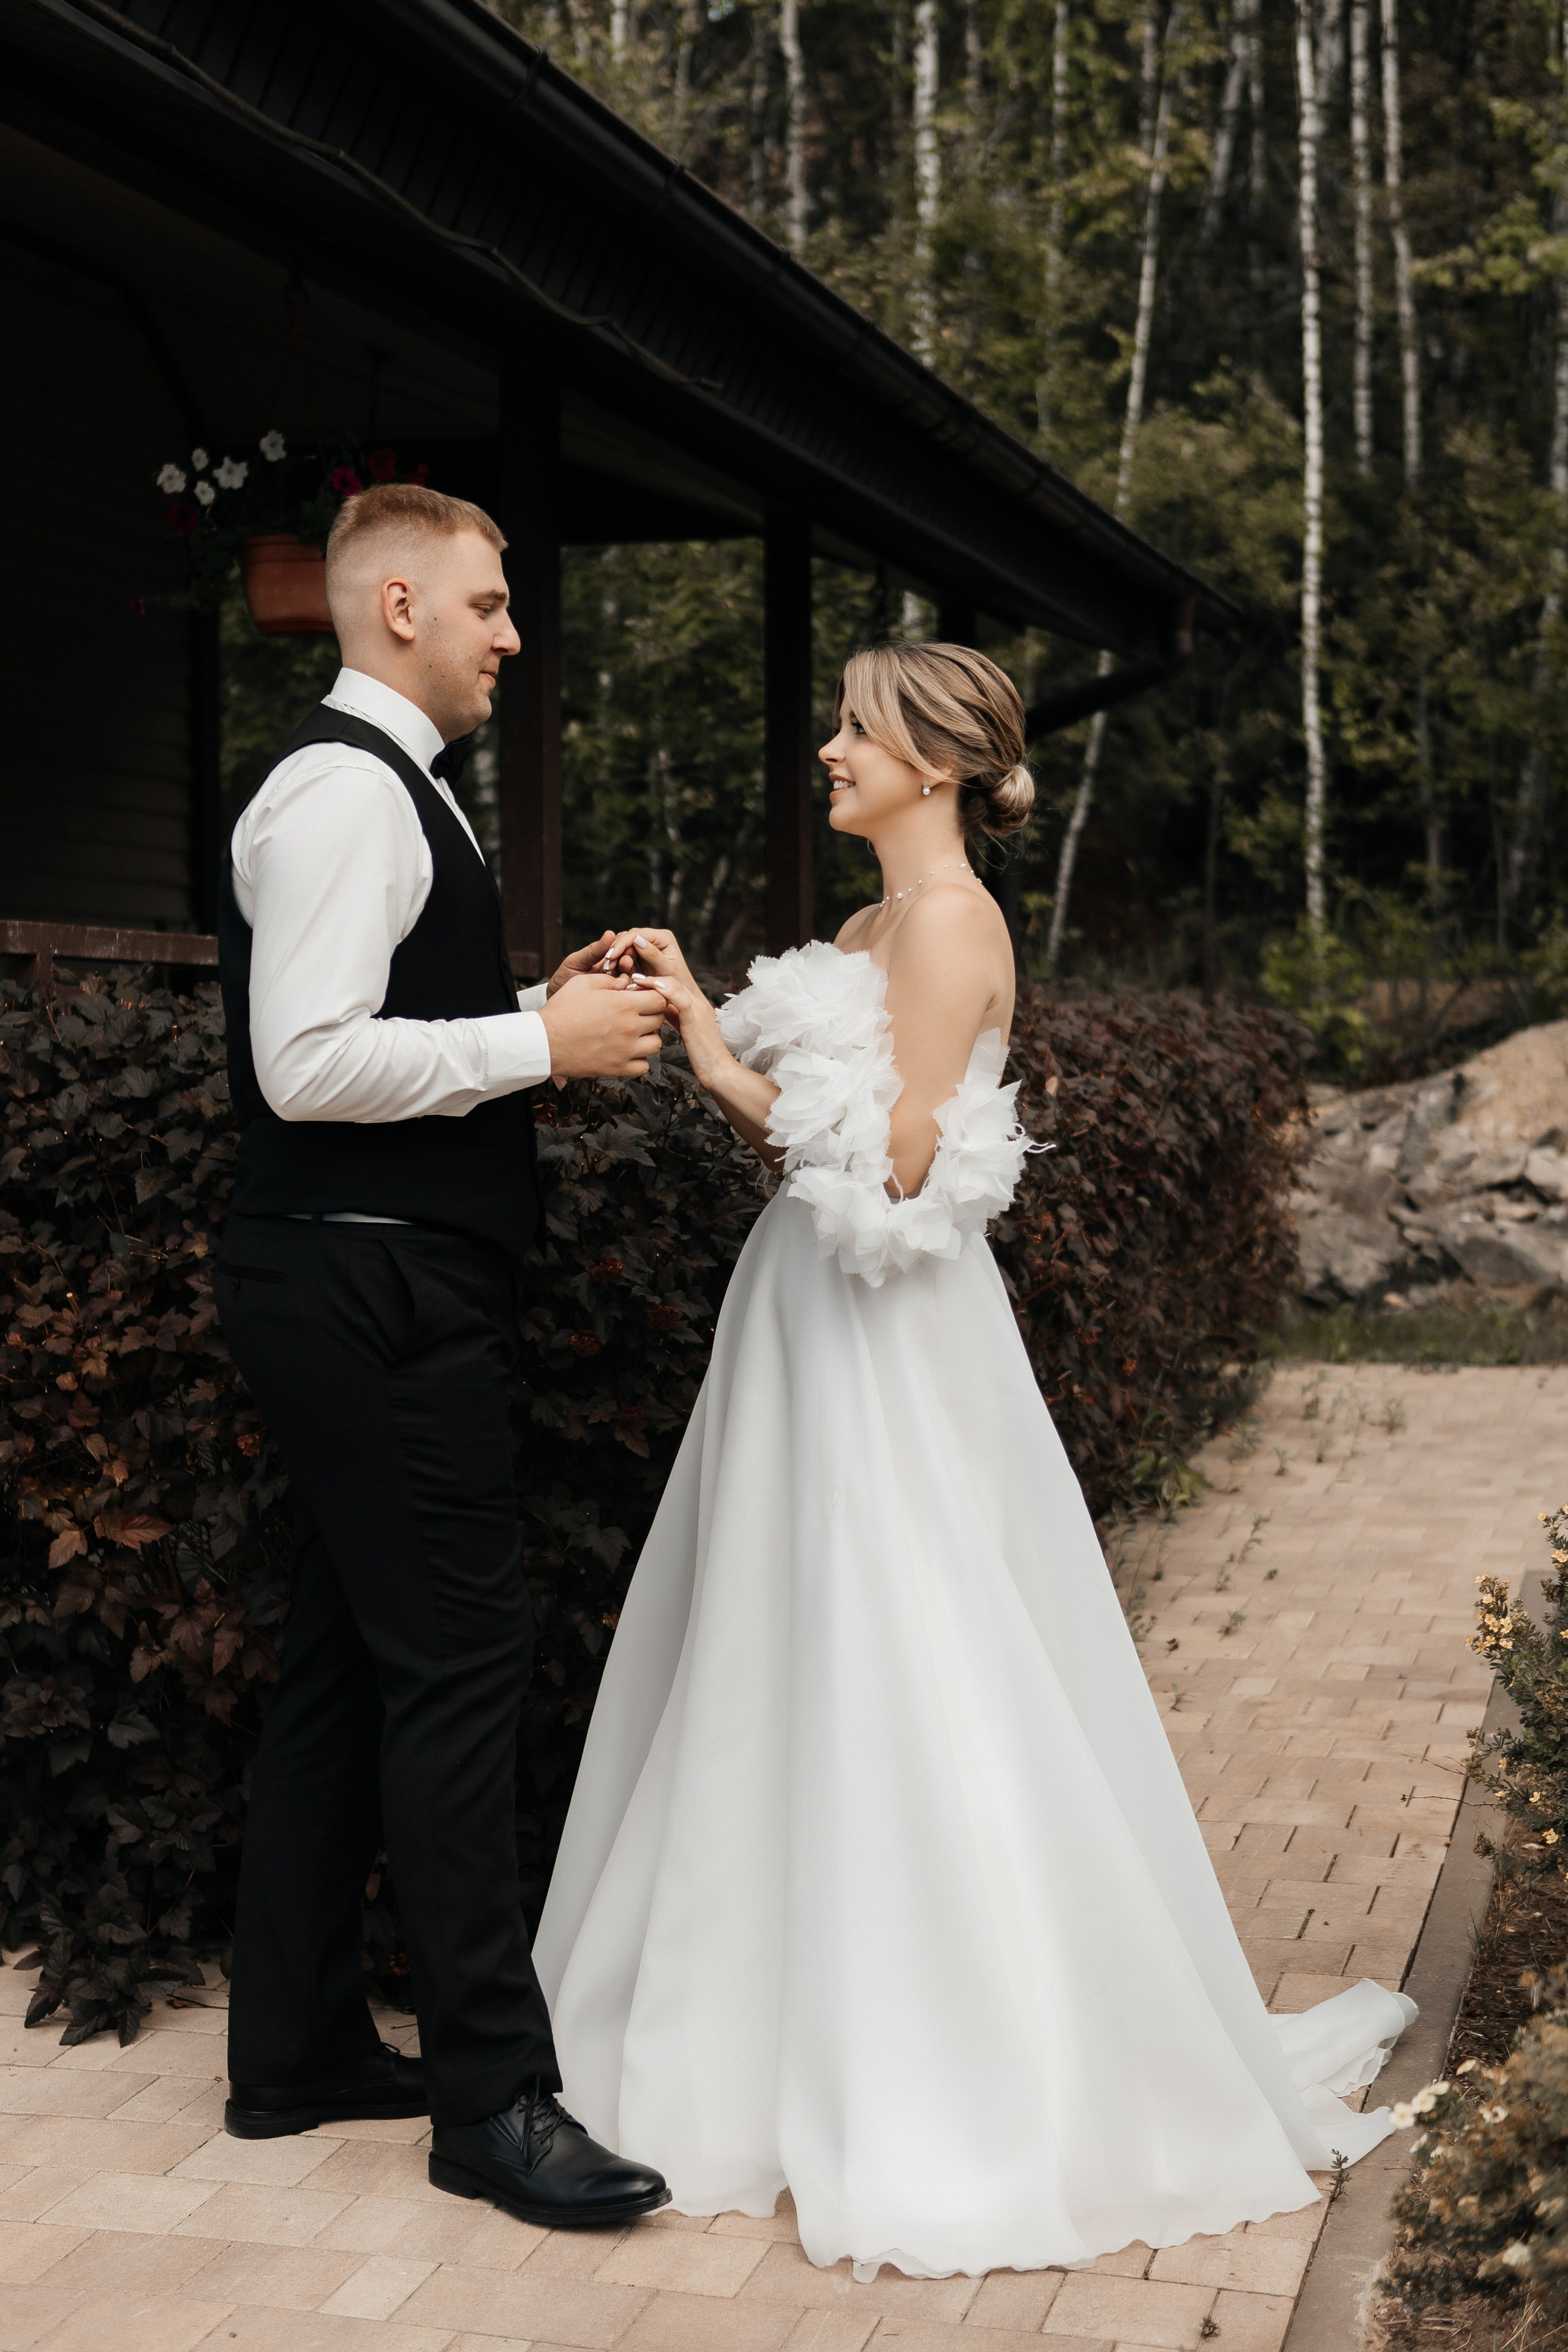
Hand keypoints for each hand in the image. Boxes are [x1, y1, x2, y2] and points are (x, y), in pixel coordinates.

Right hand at [540, 972, 667, 1078]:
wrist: (545, 1041)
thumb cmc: (562, 1009)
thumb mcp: (584, 983)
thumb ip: (611, 981)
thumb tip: (628, 982)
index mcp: (625, 1004)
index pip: (660, 998)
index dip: (654, 995)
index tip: (643, 997)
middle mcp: (630, 1028)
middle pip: (660, 1020)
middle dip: (651, 1014)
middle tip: (636, 1013)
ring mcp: (626, 1050)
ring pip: (656, 1043)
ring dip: (648, 1037)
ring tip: (632, 1033)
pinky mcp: (618, 1068)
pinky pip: (643, 1066)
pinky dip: (639, 1060)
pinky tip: (627, 1051)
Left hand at [547, 932, 630, 997]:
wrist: (557, 1008)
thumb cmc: (563, 980)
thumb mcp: (576, 962)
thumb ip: (593, 951)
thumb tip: (610, 933)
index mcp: (606, 959)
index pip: (620, 950)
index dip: (622, 949)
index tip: (618, 951)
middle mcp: (615, 972)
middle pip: (630, 964)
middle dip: (628, 961)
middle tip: (626, 961)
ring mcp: (618, 987)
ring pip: (632, 979)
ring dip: (630, 976)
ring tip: (624, 976)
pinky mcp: (619, 1001)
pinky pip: (628, 995)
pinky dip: (629, 992)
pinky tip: (626, 990)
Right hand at [598, 926, 696, 991]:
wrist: (682, 998)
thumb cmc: (679, 986)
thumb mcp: (666, 971)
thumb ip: (653, 955)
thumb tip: (636, 939)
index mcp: (663, 937)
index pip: (637, 934)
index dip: (621, 944)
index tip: (610, 957)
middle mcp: (654, 938)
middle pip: (628, 938)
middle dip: (615, 951)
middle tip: (605, 966)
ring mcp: (646, 946)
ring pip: (624, 946)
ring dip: (614, 957)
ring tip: (607, 971)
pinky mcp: (640, 956)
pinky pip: (624, 955)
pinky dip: (617, 963)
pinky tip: (610, 973)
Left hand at [640, 972, 728, 1088]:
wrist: (719, 1070)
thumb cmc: (701, 1055)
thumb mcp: (684, 1030)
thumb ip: (674, 1017)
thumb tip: (657, 1010)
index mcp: (695, 1005)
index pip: (672, 984)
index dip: (652, 981)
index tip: (633, 983)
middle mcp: (698, 1003)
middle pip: (672, 980)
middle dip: (650, 978)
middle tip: (629, 978)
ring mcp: (698, 1010)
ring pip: (675, 985)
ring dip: (653, 980)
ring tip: (635, 980)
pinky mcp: (696, 1020)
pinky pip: (682, 1001)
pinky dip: (667, 991)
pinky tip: (652, 988)